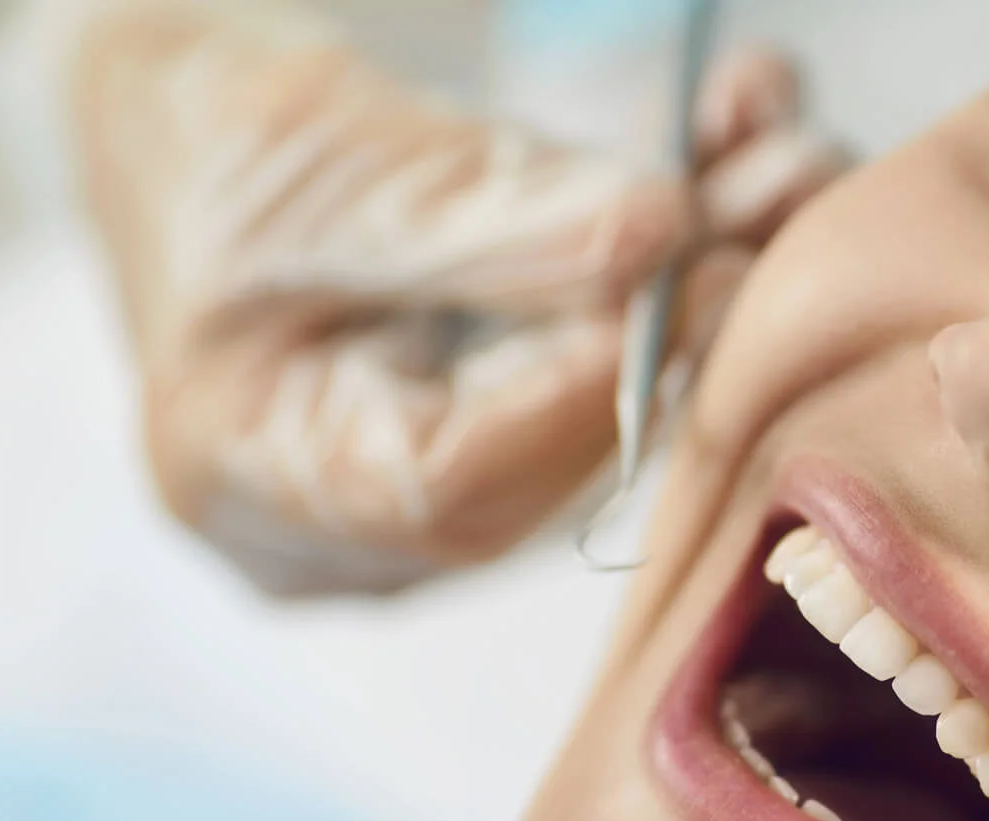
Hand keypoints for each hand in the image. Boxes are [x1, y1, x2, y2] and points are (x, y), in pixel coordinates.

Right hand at [43, 0, 842, 592]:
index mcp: (256, 471)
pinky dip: (683, 280)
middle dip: (682, 314)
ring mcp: (437, 494)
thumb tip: (653, 236)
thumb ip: (476, 209)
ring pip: (611, 413)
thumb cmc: (208, 140)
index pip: (451, 477)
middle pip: (556, 457)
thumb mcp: (317, 150)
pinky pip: (620, 379)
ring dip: (711, 282)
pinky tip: (745, 176)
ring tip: (789, 164)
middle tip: (782, 194)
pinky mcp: (503, 443)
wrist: (200, 132)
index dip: (586, 379)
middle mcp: (355, 521)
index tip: (688, 267)